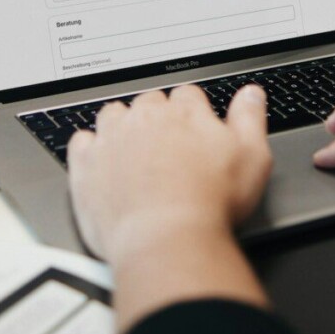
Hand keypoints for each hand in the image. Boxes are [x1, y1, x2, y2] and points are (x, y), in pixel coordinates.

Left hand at [68, 84, 271, 262]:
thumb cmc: (210, 203)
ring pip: (114, 114)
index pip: (187, 95)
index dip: (192, 111)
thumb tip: (251, 94)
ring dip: (123, 125)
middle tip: (168, 144)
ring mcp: (112, 139)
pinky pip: (81, 141)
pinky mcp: (87, 164)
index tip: (194, 127)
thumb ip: (250, 118)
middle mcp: (145, 118)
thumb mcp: (252, 158)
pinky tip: (102, 160)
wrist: (167, 239)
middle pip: (149, 101)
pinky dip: (91, 147)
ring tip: (134, 149)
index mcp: (184, 113)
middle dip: (158, 117)